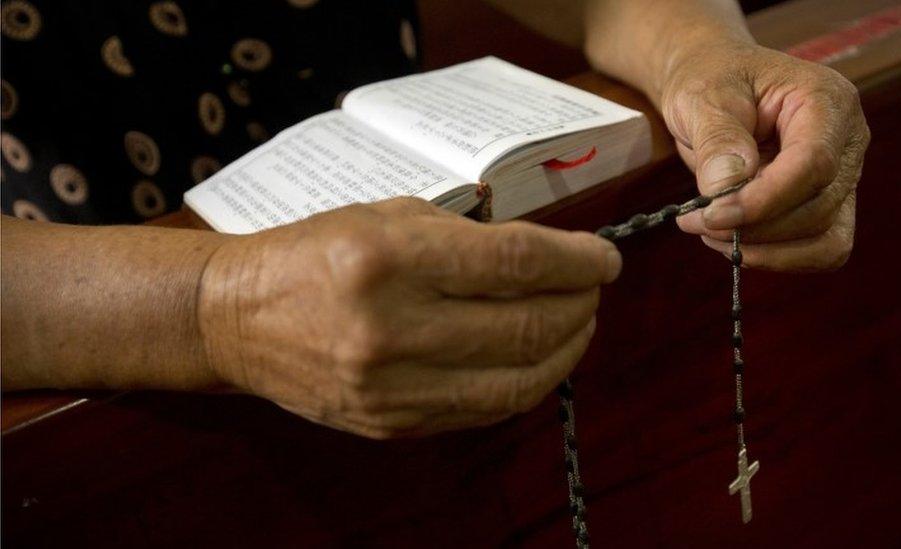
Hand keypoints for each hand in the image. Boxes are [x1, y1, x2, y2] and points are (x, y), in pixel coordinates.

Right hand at [197, 197, 620, 438]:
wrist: (238, 318)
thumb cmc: (314, 252)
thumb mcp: (387, 216)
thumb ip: (467, 237)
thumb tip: (546, 258)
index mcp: (388, 259)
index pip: (514, 264)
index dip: (576, 262)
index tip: (605, 259)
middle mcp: (391, 329)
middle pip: (526, 328)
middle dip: (580, 307)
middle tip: (594, 289)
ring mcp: (392, 387)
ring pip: (517, 382)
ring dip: (564, 351)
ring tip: (577, 324)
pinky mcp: (393, 423)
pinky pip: (484, 409)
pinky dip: (525, 382)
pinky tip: (536, 357)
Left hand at [659, 41, 869, 270]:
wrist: (716, 84)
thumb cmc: (713, 79)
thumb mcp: (704, 97)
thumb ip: (718, 139)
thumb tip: (727, 188)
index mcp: (827, 102)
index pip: (813, 164)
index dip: (764, 200)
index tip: (712, 215)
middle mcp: (847, 142)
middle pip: (818, 208)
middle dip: (754, 227)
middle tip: (696, 221)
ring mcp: (843, 177)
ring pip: (823, 239)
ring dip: (764, 249)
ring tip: (710, 231)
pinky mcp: (827, 206)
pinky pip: (817, 250)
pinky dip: (775, 256)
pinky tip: (733, 241)